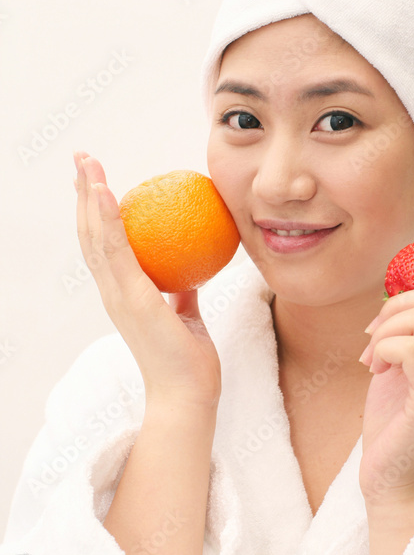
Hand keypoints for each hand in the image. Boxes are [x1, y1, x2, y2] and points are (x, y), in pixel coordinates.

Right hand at [74, 151, 221, 406]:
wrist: (188, 396)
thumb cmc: (188, 361)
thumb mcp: (186, 315)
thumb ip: (182, 291)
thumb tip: (190, 270)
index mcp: (123, 295)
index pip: (102, 244)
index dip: (94, 211)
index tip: (94, 180)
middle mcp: (112, 292)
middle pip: (89, 233)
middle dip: (83, 193)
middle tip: (81, 158)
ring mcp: (118, 296)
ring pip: (95, 237)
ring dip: (88, 196)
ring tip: (86, 164)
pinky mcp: (131, 300)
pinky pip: (117, 252)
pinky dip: (107, 220)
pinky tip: (106, 191)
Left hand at [358, 263, 413, 509]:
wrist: (393, 478)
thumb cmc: (395, 421)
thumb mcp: (403, 362)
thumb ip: (411, 327)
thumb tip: (402, 284)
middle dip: (395, 304)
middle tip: (373, 333)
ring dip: (385, 328)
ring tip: (373, 355)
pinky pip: (411, 348)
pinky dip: (384, 347)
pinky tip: (374, 367)